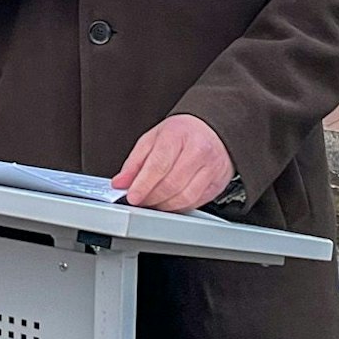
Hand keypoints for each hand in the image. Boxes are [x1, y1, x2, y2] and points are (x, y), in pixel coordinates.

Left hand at [111, 114, 233, 211]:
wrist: (212, 130)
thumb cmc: (182, 133)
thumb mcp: (152, 139)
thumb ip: (135, 162)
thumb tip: (120, 182)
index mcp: (178, 135)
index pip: (159, 165)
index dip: (143, 184)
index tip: (132, 196)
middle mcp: (198, 150)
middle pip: (171, 184)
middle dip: (151, 197)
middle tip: (140, 200)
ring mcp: (211, 168)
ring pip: (185, 197)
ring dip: (164, 206)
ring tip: (153, 202)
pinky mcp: (217, 183)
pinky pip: (195, 202)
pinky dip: (178, 207)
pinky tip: (168, 203)